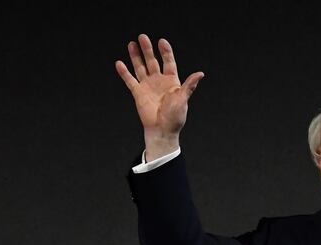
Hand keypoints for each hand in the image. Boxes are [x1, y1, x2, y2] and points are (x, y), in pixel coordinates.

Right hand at [115, 34, 203, 159]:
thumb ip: (189, 85)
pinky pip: (130, 81)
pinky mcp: (138, 93)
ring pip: (140, 67)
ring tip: (132, 44)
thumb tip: (200, 74)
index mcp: (171, 81)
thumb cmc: (175, 118)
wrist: (162, 130)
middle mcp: (159, 81)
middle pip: (152, 61)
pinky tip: (119, 63)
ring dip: (136, 56)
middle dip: (147, 49)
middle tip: (142, 37)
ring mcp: (147, 86)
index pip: (168, 62)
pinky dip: (124, 73)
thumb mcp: (183, 99)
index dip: (165, 51)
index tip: (161, 41)